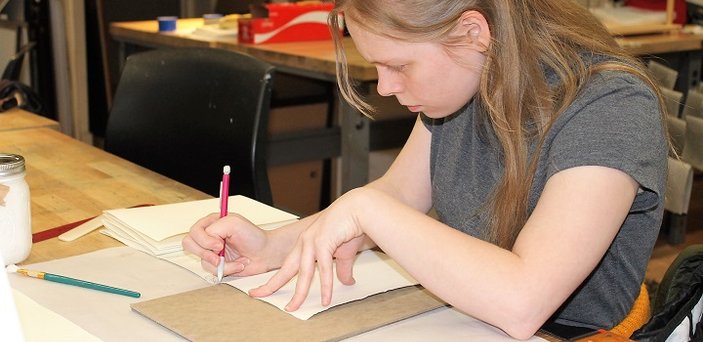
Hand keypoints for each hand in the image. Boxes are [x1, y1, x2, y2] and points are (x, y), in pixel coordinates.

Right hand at [182, 213, 271, 276]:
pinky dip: (228, 269)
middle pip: (190, 245)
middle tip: (219, 256)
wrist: (266, 253)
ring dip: (222, 263)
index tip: (219, 244)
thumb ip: (215, 228)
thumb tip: (208, 242)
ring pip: (202, 261)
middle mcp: (209, 236)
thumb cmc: (254, 236)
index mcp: (212, 223)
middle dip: (205, 253)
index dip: (204, 240)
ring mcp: (212, 251)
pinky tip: (238, 263)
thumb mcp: (234, 223)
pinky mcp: (218, 264)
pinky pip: (212, 271)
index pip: (194, 231)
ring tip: (237, 259)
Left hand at [249, 188, 367, 310]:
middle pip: (286, 269)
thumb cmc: (350, 226)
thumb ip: (341, 269)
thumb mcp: (343, 253)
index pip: (287, 265)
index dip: (276, 278)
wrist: (360, 209)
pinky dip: (325, 286)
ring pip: (303, 273)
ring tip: (293, 308)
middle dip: (272, 284)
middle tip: (257, 295)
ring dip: (299, 292)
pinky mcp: (324, 242)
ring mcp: (313, 242)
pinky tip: (325, 299)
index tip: (263, 288)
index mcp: (306, 244)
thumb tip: (347, 282)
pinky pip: (323, 269)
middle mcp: (305, 243)